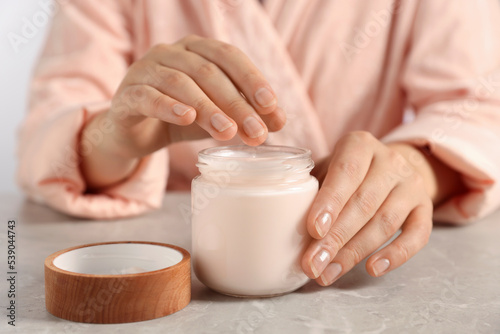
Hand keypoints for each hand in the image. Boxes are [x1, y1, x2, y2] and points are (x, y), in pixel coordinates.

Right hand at [81, 35, 284, 187]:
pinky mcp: (127, 94)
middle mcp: (170, 52)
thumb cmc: (178, 117)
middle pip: (209, 72)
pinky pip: (148, 97)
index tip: (271, 106)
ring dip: (208, 109)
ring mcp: (145, 70)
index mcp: (196, 49)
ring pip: (181, 84)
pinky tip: (187, 119)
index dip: (252, 79)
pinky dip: (169, 107)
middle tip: (256, 132)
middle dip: (236, 104)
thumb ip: (242, 114)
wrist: (132, 131)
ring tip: (228, 132)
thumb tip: (280, 122)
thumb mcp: (215, 115)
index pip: (229, 56)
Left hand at [301, 131, 435, 285]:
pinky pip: (417, 235)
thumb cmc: (347, 173)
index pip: (346, 172)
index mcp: (359, 145)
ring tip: (328, 273)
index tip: (313, 230)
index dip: (330, 202)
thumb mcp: (327, 169)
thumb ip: (313, 189)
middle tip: (312, 264)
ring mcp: (411, 184)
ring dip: (355, 252)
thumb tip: (287, 226)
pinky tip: (373, 269)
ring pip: (386, 222)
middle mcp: (390, 161)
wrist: (392, 168)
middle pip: (364, 203)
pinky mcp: (426, 208)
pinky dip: (396, 255)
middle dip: (336, 238)